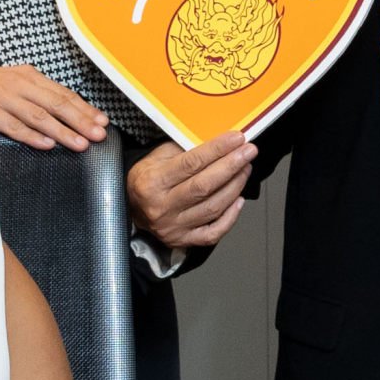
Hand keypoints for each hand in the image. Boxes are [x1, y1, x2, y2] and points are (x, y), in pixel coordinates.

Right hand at [0, 62, 107, 152]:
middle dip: (82, 120)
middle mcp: (17, 83)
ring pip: (39, 116)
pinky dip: (32, 135)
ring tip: (80, 144)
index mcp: (26, 75)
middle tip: (100, 135)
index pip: (62, 93)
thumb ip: (29, 94)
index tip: (102, 121)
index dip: (84, 108)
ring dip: (63, 131)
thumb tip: (56, 112)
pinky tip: (47, 144)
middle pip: (57, 103)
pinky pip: (13, 125)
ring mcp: (1, 96)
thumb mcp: (4, 84)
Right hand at [128, 135, 253, 251]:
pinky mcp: (181, 240)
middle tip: (249, 152)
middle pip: (205, 186)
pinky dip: (230, 217)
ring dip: (235, 186)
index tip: (237, 139)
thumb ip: (186, 150)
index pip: (191, 163)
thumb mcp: (158, 157)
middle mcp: (161, 207)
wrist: (131, 206)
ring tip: (245, 169)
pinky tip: (239, 199)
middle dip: (232, 166)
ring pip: (213, 208)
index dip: (218, 149)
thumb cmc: (148, 178)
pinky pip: (213, 232)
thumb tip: (221, 142)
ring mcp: (172, 227)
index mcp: (152, 182)